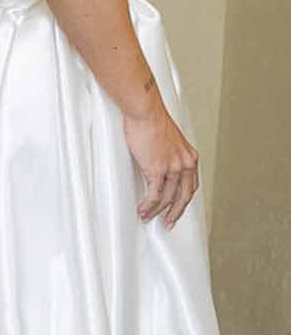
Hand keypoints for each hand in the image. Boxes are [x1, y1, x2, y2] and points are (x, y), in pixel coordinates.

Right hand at [124, 99, 198, 226]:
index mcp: (189, 157)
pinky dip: (148, 205)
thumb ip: (168, 156)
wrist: (146, 112)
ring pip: (168, 198)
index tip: (177, 208)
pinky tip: (143, 209)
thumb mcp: (168, 141)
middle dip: (175, 212)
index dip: (184, 200)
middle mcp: (185, 163)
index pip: (191, 185)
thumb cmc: (152, 121)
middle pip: (183, 196)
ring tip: (148, 216)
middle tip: (168, 222)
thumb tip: (158, 167)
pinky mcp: (158, 169)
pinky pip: (155, 194)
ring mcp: (173, 168)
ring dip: (157, 211)